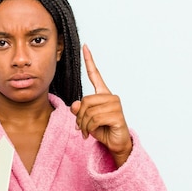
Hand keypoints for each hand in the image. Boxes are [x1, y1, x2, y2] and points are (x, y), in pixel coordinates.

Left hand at [70, 44, 132, 166]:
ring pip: (88, 111)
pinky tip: (91, 133)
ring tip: (86, 131)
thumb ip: (79, 111)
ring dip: (83, 124)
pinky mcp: (117, 115)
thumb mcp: (86, 120)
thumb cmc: (102, 130)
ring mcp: (115, 105)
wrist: (116, 144)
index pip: (95, 75)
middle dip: (79, 117)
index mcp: (103, 94)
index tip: (85, 46)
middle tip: (80, 127)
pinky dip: (88, 128)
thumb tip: (74, 105)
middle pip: (85, 100)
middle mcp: (110, 97)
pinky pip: (94, 119)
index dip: (90, 61)